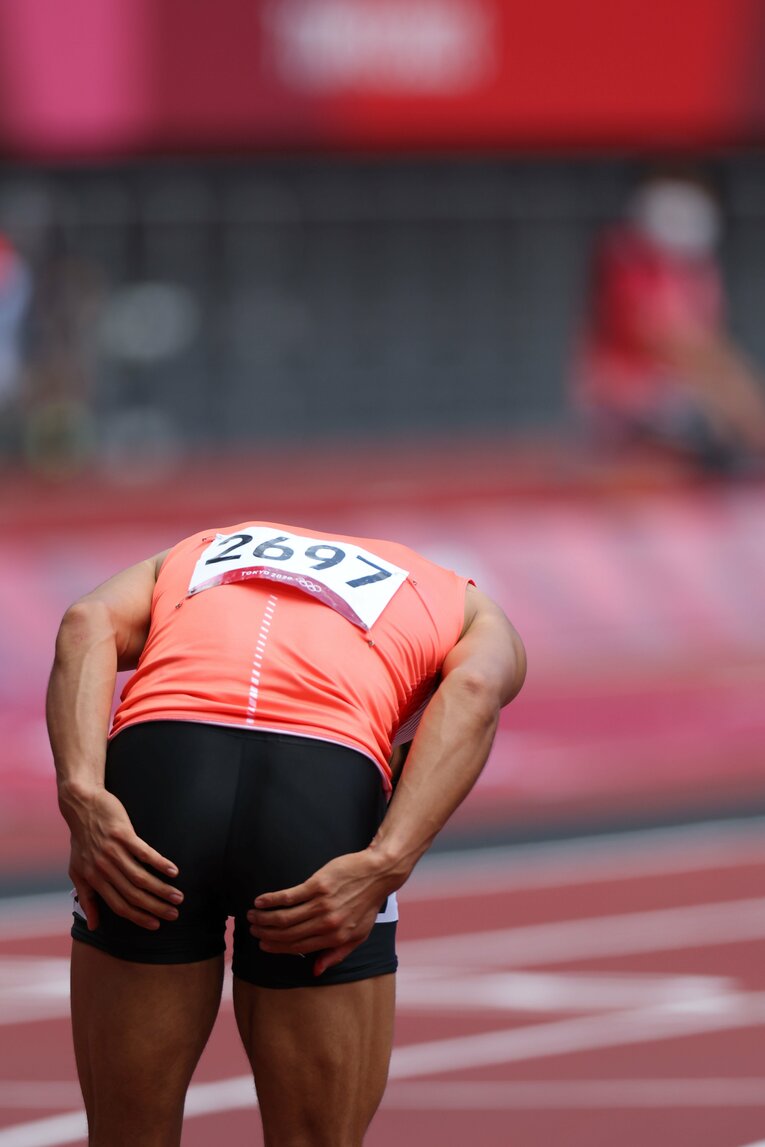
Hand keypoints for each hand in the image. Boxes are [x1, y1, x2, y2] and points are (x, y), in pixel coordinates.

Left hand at [62, 787, 181, 930]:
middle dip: (155, 907)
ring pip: (140, 877)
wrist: (81, 805)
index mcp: (93, 879)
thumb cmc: (80, 839)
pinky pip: (144, 852)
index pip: (118, 905)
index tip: (156, 924)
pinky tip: (173, 871)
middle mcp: (103, 868)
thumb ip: (86, 898)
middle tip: (174, 914)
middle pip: (133, 894)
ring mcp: (113, 851)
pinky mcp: (122, 833)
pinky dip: (160, 863)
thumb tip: (92, 926)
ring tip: (178, 896)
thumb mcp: (77, 870)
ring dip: (161, 889)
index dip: (138, 917)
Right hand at [248, 850, 392, 976]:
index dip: (278, 947)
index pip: (298, 947)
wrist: (379, 873)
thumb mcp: (359, 935)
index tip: (263, 944)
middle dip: (266, 933)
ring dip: (265, 918)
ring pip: (285, 917)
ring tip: (252, 915)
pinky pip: (289, 896)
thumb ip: (336, 955)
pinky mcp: (319, 885)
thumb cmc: (368, 904)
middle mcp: (327, 924)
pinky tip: (260, 900)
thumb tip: (315, 971)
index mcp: (335, 938)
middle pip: (288, 933)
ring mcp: (322, 904)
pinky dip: (271, 900)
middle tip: (253, 929)